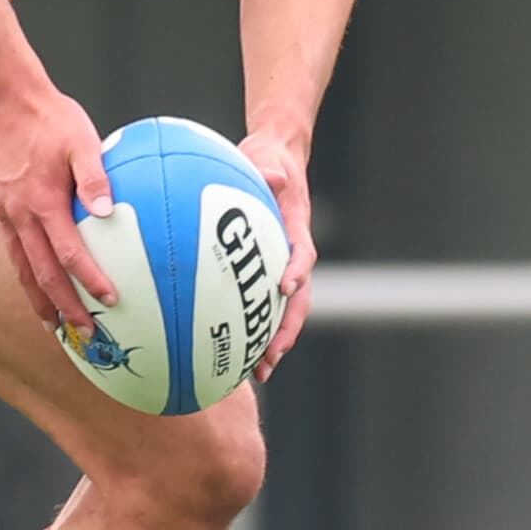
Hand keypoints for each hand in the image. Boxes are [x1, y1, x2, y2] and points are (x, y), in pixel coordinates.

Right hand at [0, 77, 117, 333]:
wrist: (9, 103)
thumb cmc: (52, 119)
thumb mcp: (82, 140)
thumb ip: (94, 176)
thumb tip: (107, 212)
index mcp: (42, 202)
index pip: (68, 252)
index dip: (89, 279)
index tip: (111, 300)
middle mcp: (20, 215)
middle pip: (42, 274)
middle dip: (64, 307)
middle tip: (86, 334)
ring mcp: (7, 215)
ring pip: (22, 269)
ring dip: (40, 301)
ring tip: (56, 327)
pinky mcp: (2, 210)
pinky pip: (15, 253)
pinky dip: (28, 277)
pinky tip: (39, 289)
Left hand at [237, 125, 315, 382]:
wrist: (277, 160)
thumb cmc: (269, 158)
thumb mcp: (267, 157)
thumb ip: (269, 169)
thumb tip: (274, 175)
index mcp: (296, 226)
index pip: (302, 253)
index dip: (296, 271)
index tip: (285, 288)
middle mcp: (293, 252)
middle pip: (297, 300)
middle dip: (286, 331)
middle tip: (270, 359)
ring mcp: (281, 264)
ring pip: (282, 310)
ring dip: (273, 340)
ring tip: (257, 372)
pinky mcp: (265, 269)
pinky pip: (259, 302)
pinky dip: (249, 325)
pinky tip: (227, 350)